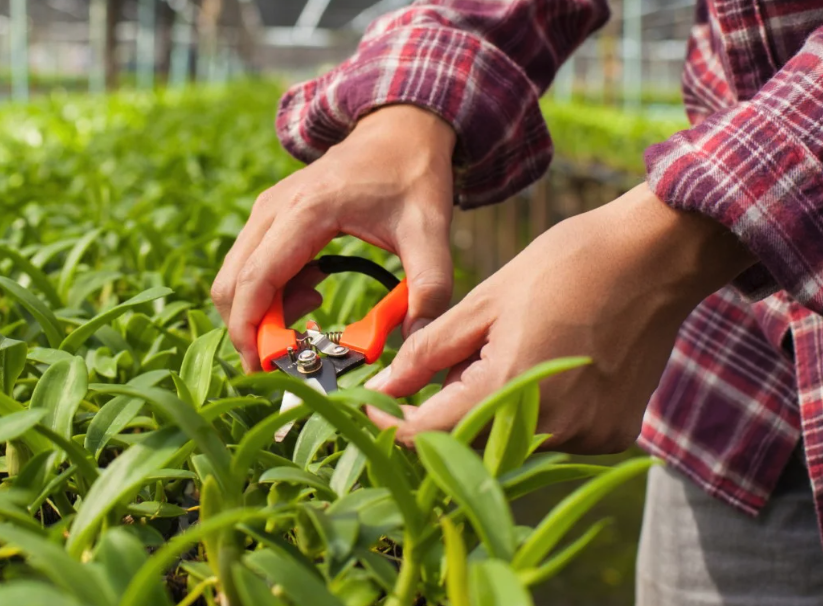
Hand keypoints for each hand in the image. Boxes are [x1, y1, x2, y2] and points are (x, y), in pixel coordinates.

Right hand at [212, 105, 456, 370]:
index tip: (267, 368)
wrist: (400, 130)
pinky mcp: (271, 215)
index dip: (252, 331)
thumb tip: (417, 343)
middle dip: (252, 329)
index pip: (256, 280)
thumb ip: (431, 287)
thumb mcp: (431, 231)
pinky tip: (313, 289)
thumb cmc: (414, 176)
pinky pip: (250, 265)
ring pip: (236, 277)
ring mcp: (267, 210)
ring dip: (263, 311)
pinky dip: (269, 293)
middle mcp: (274, 208)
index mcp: (307, 210)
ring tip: (316, 309)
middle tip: (297, 352)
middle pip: (232, 284)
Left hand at [365, 184, 755, 452]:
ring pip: (507, 442)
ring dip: (488, 411)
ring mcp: (587, 435)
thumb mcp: (485, 301)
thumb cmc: (568, 265)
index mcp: (510, 386)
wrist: (654, 257)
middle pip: (467, 442)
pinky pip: (550, 438)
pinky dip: (531, 412)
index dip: (391, 423)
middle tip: (453, 359)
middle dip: (443, 410)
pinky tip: (543, 366)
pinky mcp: (611, 435)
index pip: (426, 434)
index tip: (374, 406)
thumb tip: (383, 388)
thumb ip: (428, 352)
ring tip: (508, 351)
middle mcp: (552, 426)